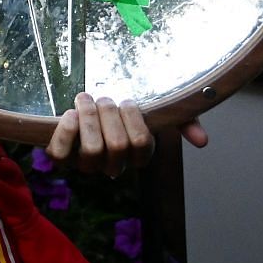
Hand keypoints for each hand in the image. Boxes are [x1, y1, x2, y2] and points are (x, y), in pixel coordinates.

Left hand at [47, 93, 209, 175]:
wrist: (88, 105)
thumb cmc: (124, 111)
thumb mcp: (158, 112)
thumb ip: (182, 122)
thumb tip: (202, 141)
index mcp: (136, 155)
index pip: (142, 144)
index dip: (134, 120)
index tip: (126, 101)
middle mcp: (112, 164)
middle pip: (117, 145)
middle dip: (109, 114)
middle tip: (104, 98)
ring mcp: (85, 163)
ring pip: (91, 150)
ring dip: (89, 118)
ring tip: (86, 100)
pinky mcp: (61, 157)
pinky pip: (60, 154)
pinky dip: (66, 132)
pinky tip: (70, 114)